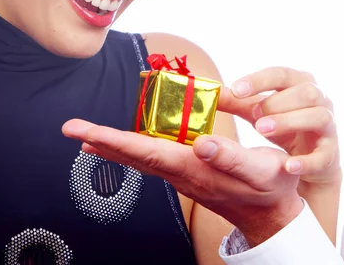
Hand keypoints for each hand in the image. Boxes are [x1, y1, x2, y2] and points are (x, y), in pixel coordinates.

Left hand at [62, 120, 302, 245]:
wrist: (272, 214)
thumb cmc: (269, 188)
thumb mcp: (260, 170)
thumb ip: (230, 157)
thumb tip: (200, 144)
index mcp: (193, 169)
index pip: (143, 152)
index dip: (112, 140)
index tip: (84, 133)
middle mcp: (180, 173)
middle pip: (132, 155)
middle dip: (99, 141)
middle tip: (71, 128)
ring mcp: (181, 174)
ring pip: (138, 158)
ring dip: (111, 146)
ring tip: (87, 136)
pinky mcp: (186, 171)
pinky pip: (150, 158)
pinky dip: (130, 149)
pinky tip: (122, 145)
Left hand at [219, 67, 339, 185]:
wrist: (310, 158)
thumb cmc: (282, 124)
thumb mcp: (258, 110)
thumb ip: (235, 100)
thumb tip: (207, 91)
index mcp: (299, 83)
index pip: (281, 74)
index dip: (259, 80)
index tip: (236, 89)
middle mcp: (318, 100)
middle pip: (305, 92)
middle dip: (277, 102)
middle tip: (253, 114)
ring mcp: (328, 126)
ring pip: (318, 116)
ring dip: (289, 122)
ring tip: (262, 130)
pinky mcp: (331, 153)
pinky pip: (324, 155)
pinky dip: (307, 161)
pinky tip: (288, 166)